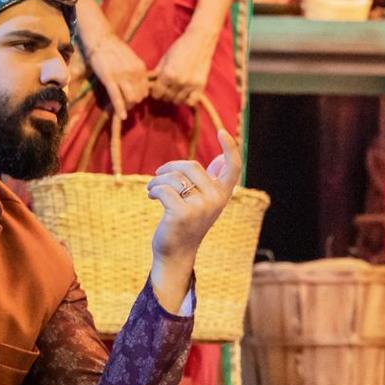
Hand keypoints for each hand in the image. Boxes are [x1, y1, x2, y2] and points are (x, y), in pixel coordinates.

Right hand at [85, 33, 151, 121]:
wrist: (101, 40)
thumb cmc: (116, 49)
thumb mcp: (132, 59)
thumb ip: (138, 71)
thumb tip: (142, 84)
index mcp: (141, 68)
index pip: (147, 89)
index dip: (141, 96)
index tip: (135, 98)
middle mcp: (134, 73)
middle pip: (140, 96)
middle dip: (135, 102)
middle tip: (128, 103)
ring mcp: (121, 76)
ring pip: (131, 99)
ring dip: (128, 105)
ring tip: (123, 106)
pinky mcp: (108, 79)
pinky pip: (116, 97)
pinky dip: (120, 109)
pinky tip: (122, 116)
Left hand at [145, 128, 244, 304]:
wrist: (176, 253)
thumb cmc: (187, 223)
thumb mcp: (203, 201)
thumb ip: (212, 181)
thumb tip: (220, 160)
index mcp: (223, 194)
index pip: (233, 168)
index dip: (230, 148)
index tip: (222, 132)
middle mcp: (216, 200)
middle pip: (191, 166)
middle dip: (170, 168)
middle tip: (158, 175)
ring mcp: (200, 207)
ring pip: (174, 178)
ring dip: (157, 180)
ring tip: (152, 189)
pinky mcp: (182, 214)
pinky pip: (163, 189)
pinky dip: (153, 190)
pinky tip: (151, 196)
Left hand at [152, 24, 218, 105]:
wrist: (200, 40)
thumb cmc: (181, 47)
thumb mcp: (165, 58)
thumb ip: (157, 72)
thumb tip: (149, 83)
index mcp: (168, 74)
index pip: (156, 93)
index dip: (154, 91)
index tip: (156, 87)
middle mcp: (179, 82)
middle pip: (166, 98)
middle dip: (163, 94)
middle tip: (165, 88)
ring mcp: (190, 85)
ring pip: (177, 101)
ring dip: (174, 97)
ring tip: (174, 90)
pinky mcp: (200, 86)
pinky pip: (191, 102)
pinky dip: (186, 100)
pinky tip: (184, 94)